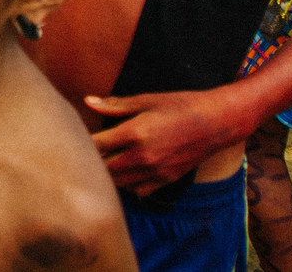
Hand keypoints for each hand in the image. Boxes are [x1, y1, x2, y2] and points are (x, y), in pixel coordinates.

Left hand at [86, 90, 249, 194]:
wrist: (218, 122)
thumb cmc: (181, 105)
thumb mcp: (147, 100)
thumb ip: (115, 105)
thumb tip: (88, 101)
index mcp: (134, 133)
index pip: (95, 145)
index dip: (81, 142)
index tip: (72, 137)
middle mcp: (143, 157)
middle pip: (104, 168)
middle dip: (91, 162)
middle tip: (82, 154)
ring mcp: (156, 171)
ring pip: (119, 183)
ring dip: (108, 175)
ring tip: (100, 164)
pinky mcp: (167, 180)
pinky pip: (139, 191)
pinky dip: (127, 185)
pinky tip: (124, 173)